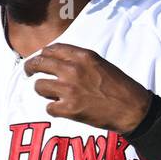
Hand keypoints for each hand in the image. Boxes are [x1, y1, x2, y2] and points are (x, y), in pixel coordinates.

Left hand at [23, 43, 152, 131]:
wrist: (132, 108)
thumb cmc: (119, 86)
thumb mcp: (100, 64)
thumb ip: (79, 61)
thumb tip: (57, 61)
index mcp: (82, 56)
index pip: (52, 49)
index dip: (43, 54)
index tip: (40, 59)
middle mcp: (72, 69)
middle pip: (39, 64)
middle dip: (30, 68)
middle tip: (28, 72)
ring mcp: (69, 89)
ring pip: (39, 86)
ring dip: (43, 91)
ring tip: (53, 95)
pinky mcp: (68, 108)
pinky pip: (48, 107)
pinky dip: (54, 109)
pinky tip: (64, 109)